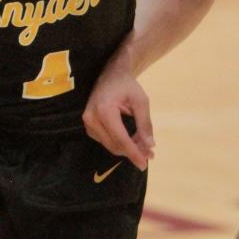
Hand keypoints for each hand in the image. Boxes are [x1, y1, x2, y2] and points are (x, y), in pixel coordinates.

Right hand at [83, 56, 153, 170]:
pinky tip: (131, 141)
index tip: (144, 164)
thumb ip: (145, 123)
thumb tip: (150, 145)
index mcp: (104, 110)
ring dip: (127, 149)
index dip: (133, 153)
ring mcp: (88, 123)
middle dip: (133, 152)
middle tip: (149, 154)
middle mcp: (92, 118)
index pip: (120, 139)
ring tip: (143, 147)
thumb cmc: (127, 86)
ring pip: (110, 145)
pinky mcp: (89, 126)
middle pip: (114, 145)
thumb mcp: (141, 101)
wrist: (111, 75)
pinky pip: (105, 141)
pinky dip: (119, 144)